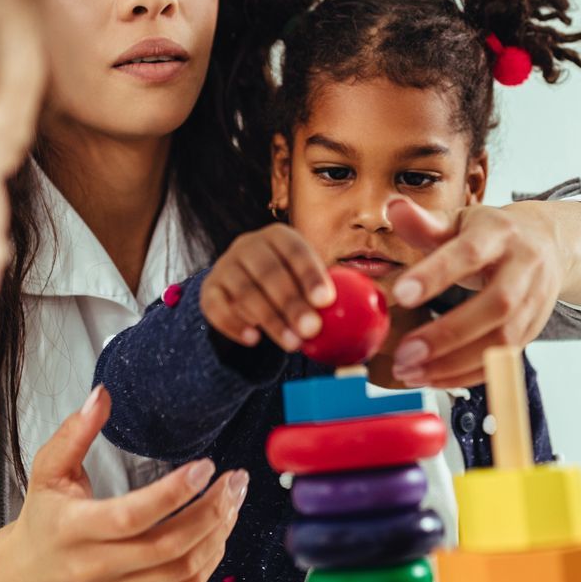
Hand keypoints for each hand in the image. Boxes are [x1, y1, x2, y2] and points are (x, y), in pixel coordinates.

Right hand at [0, 386, 246, 581]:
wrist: (21, 580)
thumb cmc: (41, 519)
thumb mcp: (48, 471)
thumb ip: (75, 433)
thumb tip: (102, 395)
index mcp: (73, 529)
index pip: (131, 516)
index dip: (174, 492)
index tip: (207, 466)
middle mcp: (95, 567)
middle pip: (168, 545)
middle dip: (212, 510)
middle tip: (236, 480)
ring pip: (182, 569)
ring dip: (218, 534)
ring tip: (233, 501)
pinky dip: (209, 560)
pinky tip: (220, 532)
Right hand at [201, 223, 335, 352]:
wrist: (245, 291)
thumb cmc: (290, 286)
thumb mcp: (308, 281)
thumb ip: (330, 296)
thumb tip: (372, 321)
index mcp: (278, 237)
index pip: (295, 250)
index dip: (310, 273)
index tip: (326, 300)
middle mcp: (248, 246)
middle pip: (268, 272)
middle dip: (291, 303)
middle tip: (311, 329)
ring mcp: (225, 267)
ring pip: (244, 292)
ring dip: (270, 320)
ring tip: (292, 344)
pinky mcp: (209, 292)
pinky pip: (218, 309)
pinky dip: (235, 325)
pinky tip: (254, 340)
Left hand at [384, 200, 565, 387]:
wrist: (546, 244)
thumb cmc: (491, 233)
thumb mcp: (459, 220)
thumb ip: (423, 222)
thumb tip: (392, 207)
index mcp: (499, 233)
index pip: (470, 253)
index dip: (437, 274)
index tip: (402, 294)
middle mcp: (524, 267)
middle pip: (495, 305)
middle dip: (448, 334)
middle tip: (405, 353)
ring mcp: (534, 301)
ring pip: (503, 340)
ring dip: (454, 363)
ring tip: (411, 371)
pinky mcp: (533, 330)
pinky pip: (502, 361)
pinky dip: (467, 375)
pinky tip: (433, 377)